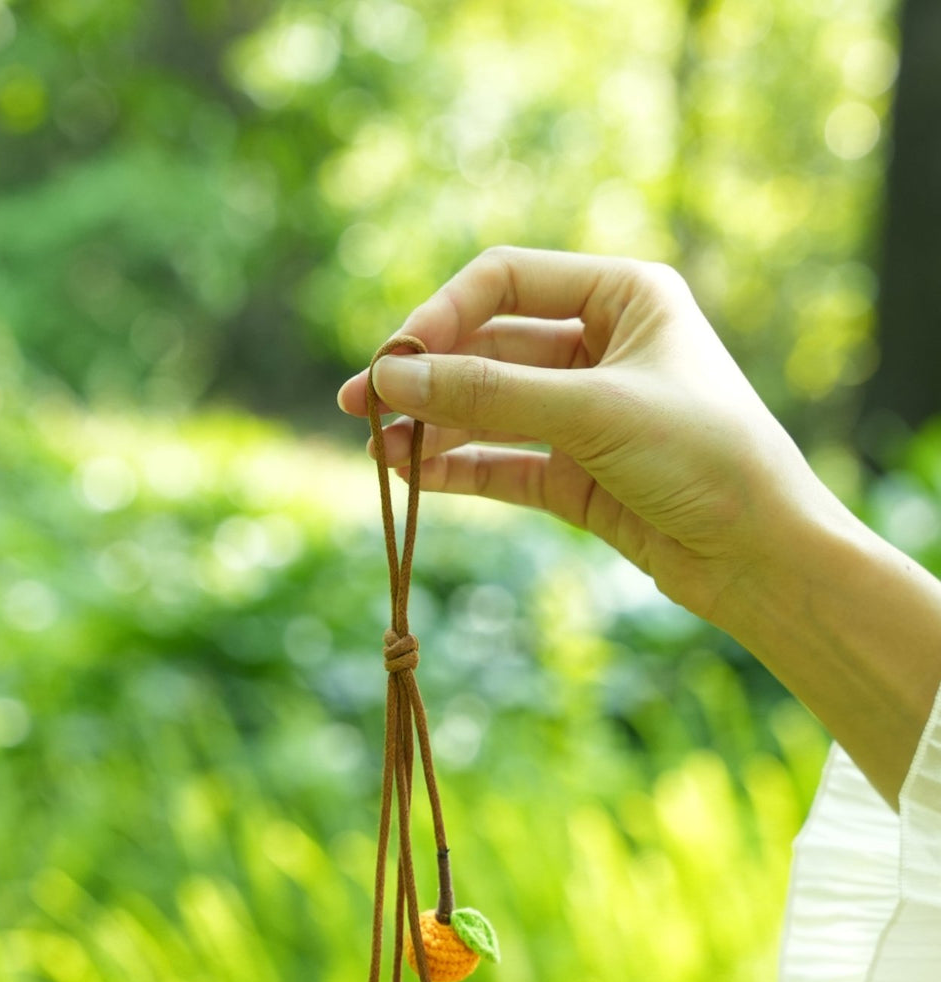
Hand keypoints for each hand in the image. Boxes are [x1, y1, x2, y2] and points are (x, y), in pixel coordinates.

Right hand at [339, 246, 940, 806]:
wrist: (765, 558)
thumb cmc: (706, 457)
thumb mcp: (593, 413)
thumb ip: (489, 395)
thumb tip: (389, 378)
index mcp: (624, 295)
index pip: (506, 279)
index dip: (443, 314)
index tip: (395, 359)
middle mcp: (603, 345)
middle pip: (490, 346)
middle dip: (428, 376)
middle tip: (360, 403)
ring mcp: (588, 413)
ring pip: (491, 409)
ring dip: (435, 427)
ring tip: (375, 450)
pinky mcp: (580, 476)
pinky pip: (504, 462)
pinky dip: (459, 468)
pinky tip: (411, 476)